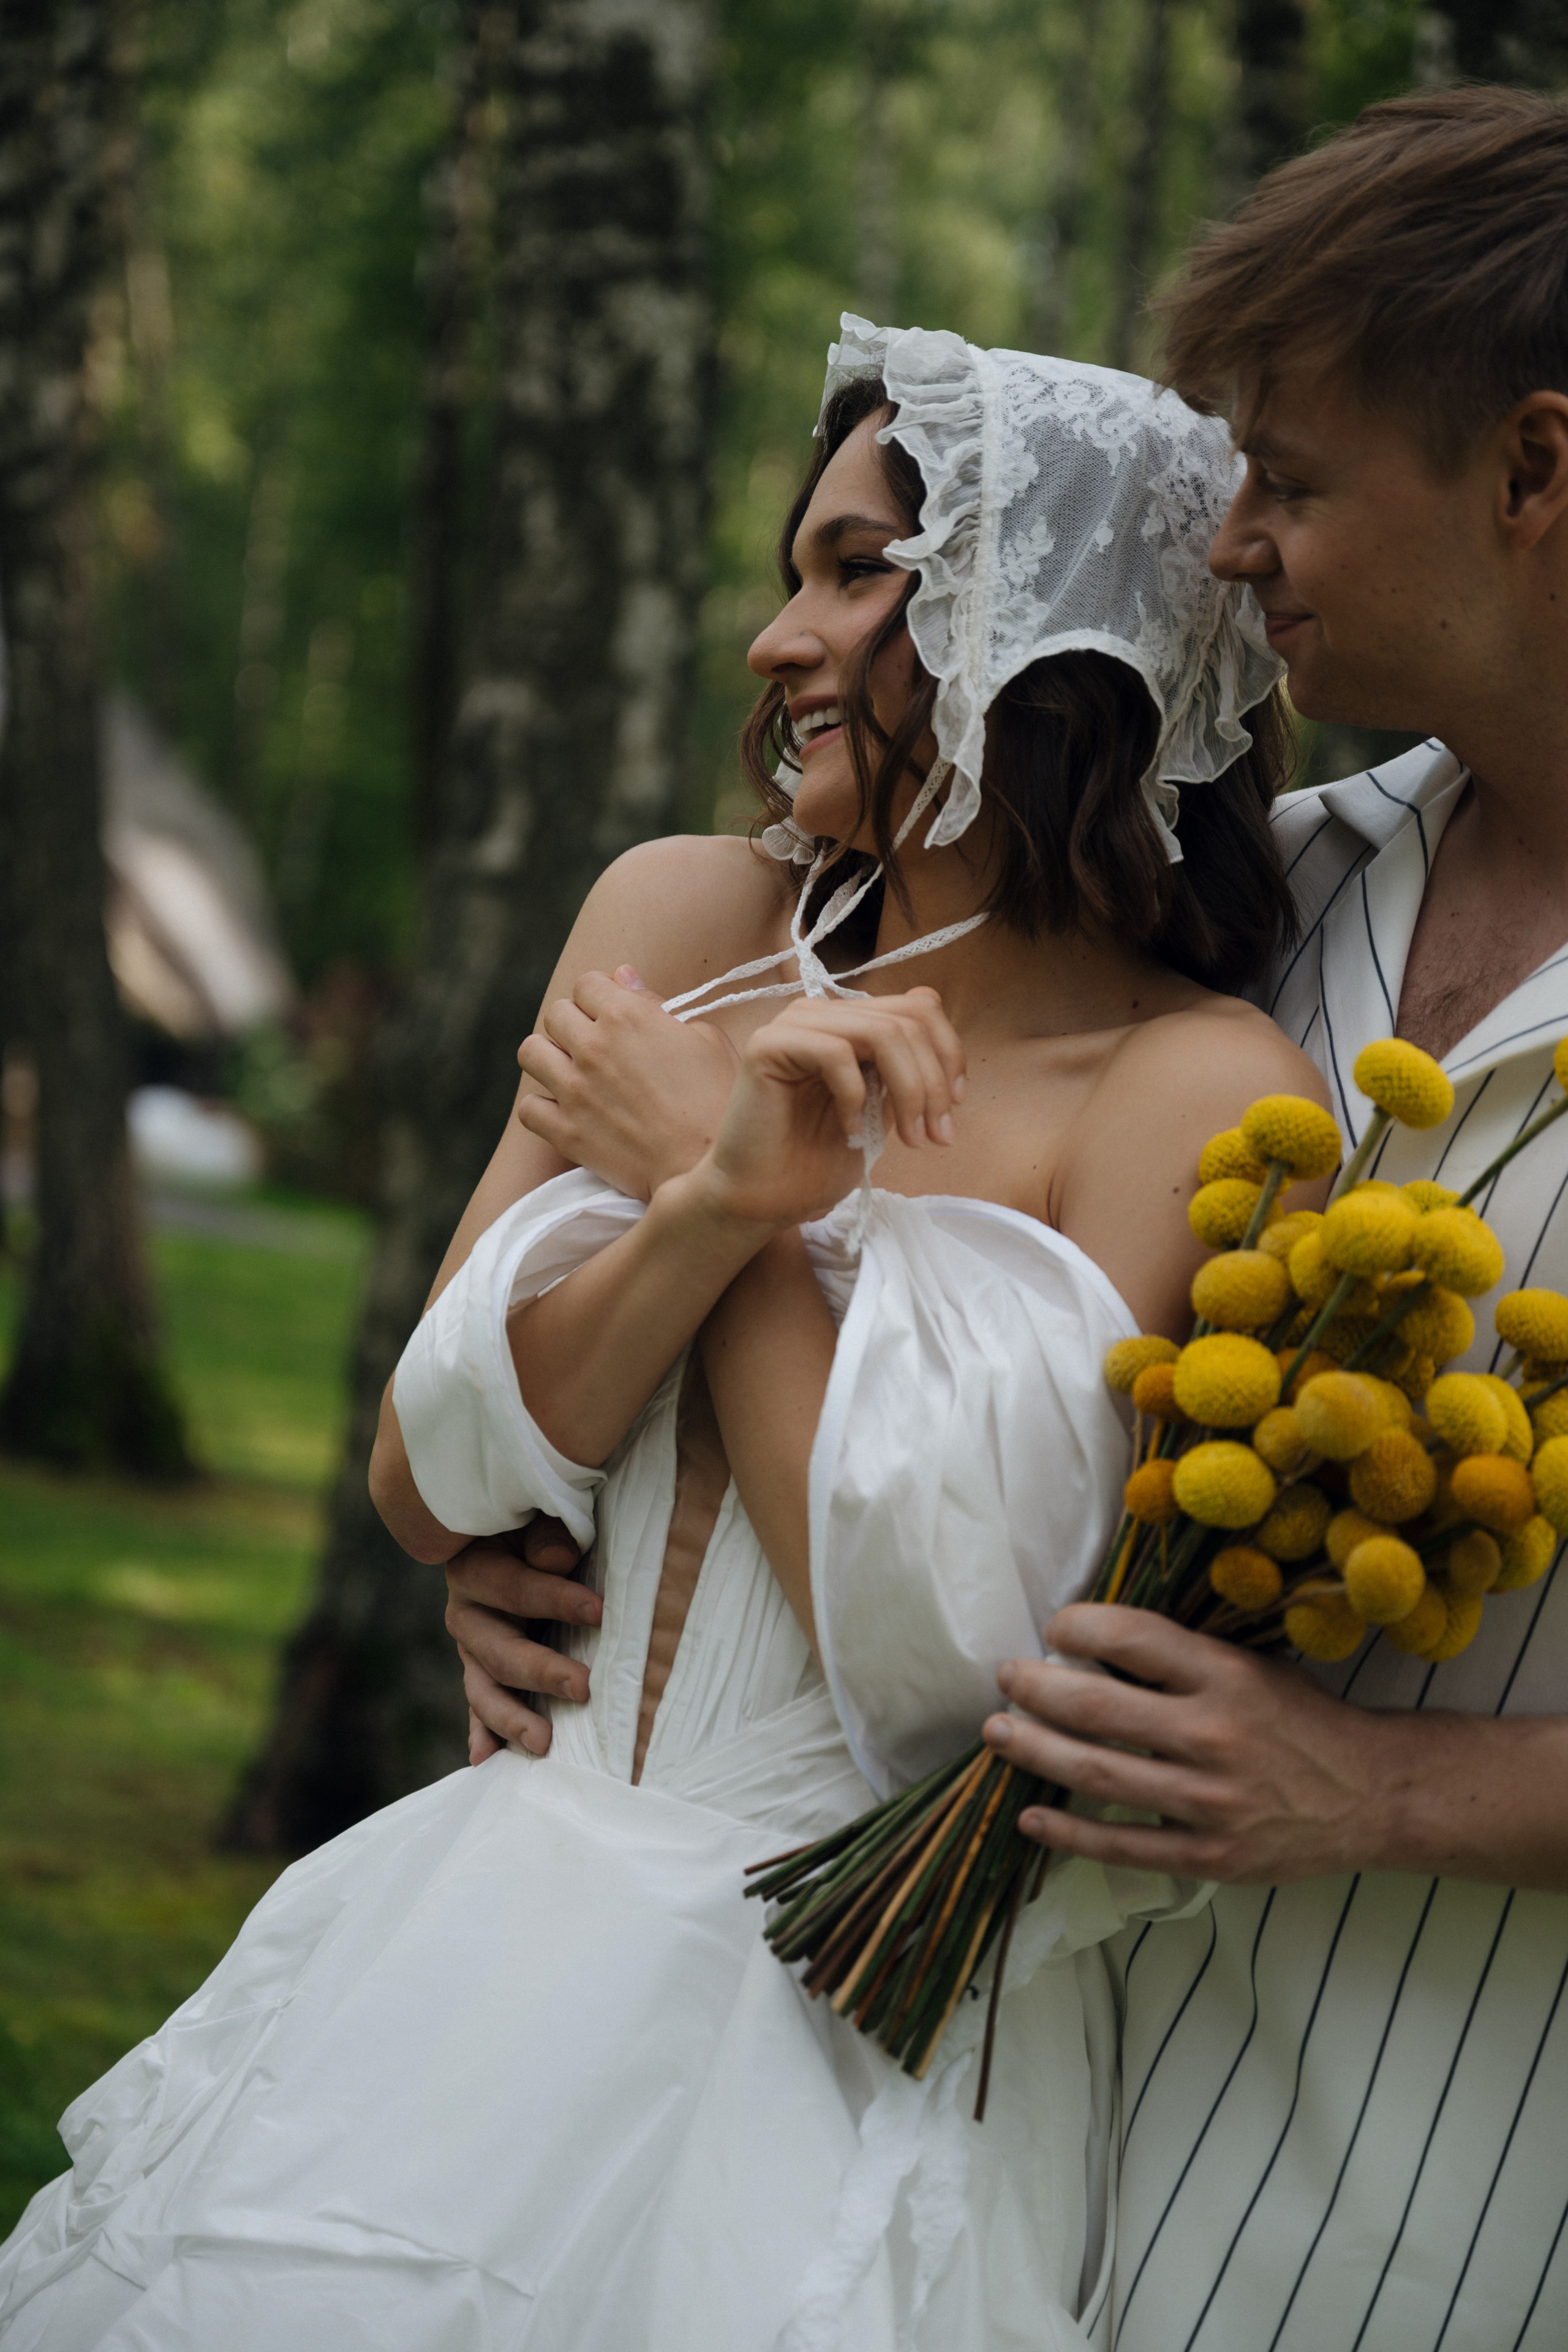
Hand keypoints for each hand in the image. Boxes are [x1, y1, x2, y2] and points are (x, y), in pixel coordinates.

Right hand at [445, 1521, 598, 1762]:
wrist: (512, 1537)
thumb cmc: (539, 1525)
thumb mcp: (542, 1516)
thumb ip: (547, 1533)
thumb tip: (556, 1560)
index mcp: (475, 1568)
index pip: (513, 1587)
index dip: (554, 1599)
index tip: (599, 1612)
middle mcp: (465, 1613)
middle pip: (498, 1650)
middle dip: (541, 1671)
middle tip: (584, 1688)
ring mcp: (471, 1651)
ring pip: (483, 1690)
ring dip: (511, 1719)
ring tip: (544, 1743)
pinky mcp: (481, 1674)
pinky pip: (479, 1709)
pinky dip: (483, 1735)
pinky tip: (488, 1760)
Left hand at [517, 967, 739, 1198]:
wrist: (711, 1170)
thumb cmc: (721, 1101)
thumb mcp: (705, 1038)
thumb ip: (656, 1003)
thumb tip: (623, 977)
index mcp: (627, 1015)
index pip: (587, 983)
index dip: (601, 996)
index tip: (613, 1014)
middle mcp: (593, 1047)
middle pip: (555, 1013)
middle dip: (575, 1023)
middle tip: (598, 1045)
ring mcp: (574, 1091)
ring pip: (530, 1052)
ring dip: (549, 1057)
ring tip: (572, 1072)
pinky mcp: (566, 1132)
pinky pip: (528, 1108)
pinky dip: (543, 1107)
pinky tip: (566, 1110)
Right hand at [695, 987, 965, 1228]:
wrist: (763, 1198)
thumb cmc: (816, 1160)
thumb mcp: (881, 1111)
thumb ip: (903, 1071)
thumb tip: (937, 1027)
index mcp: (849, 1023)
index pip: (918, 1007)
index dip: (948, 1053)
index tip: (954, 1106)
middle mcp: (822, 1014)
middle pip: (907, 1020)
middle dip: (933, 1083)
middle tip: (935, 1136)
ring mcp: (793, 1025)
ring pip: (881, 1033)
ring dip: (908, 1090)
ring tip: (907, 1138)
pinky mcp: (768, 1046)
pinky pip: (835, 1053)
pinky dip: (855, 1096)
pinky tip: (849, 1130)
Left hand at [981, 1604, 1391, 1884]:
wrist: (1373, 1796)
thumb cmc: (1300, 1720)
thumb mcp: (1251, 1667)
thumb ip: (1181, 1658)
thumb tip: (1091, 1644)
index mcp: (1225, 1676)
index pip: (1130, 1638)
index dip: (1076, 1628)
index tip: (1052, 1628)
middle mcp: (1214, 1735)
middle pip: (1096, 1709)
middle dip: (1035, 1690)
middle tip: (1006, 1678)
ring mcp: (1210, 1802)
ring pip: (1098, 1775)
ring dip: (1035, 1752)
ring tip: (997, 1733)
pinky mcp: (1209, 1857)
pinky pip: (1122, 1845)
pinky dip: (1068, 1832)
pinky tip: (1031, 1816)